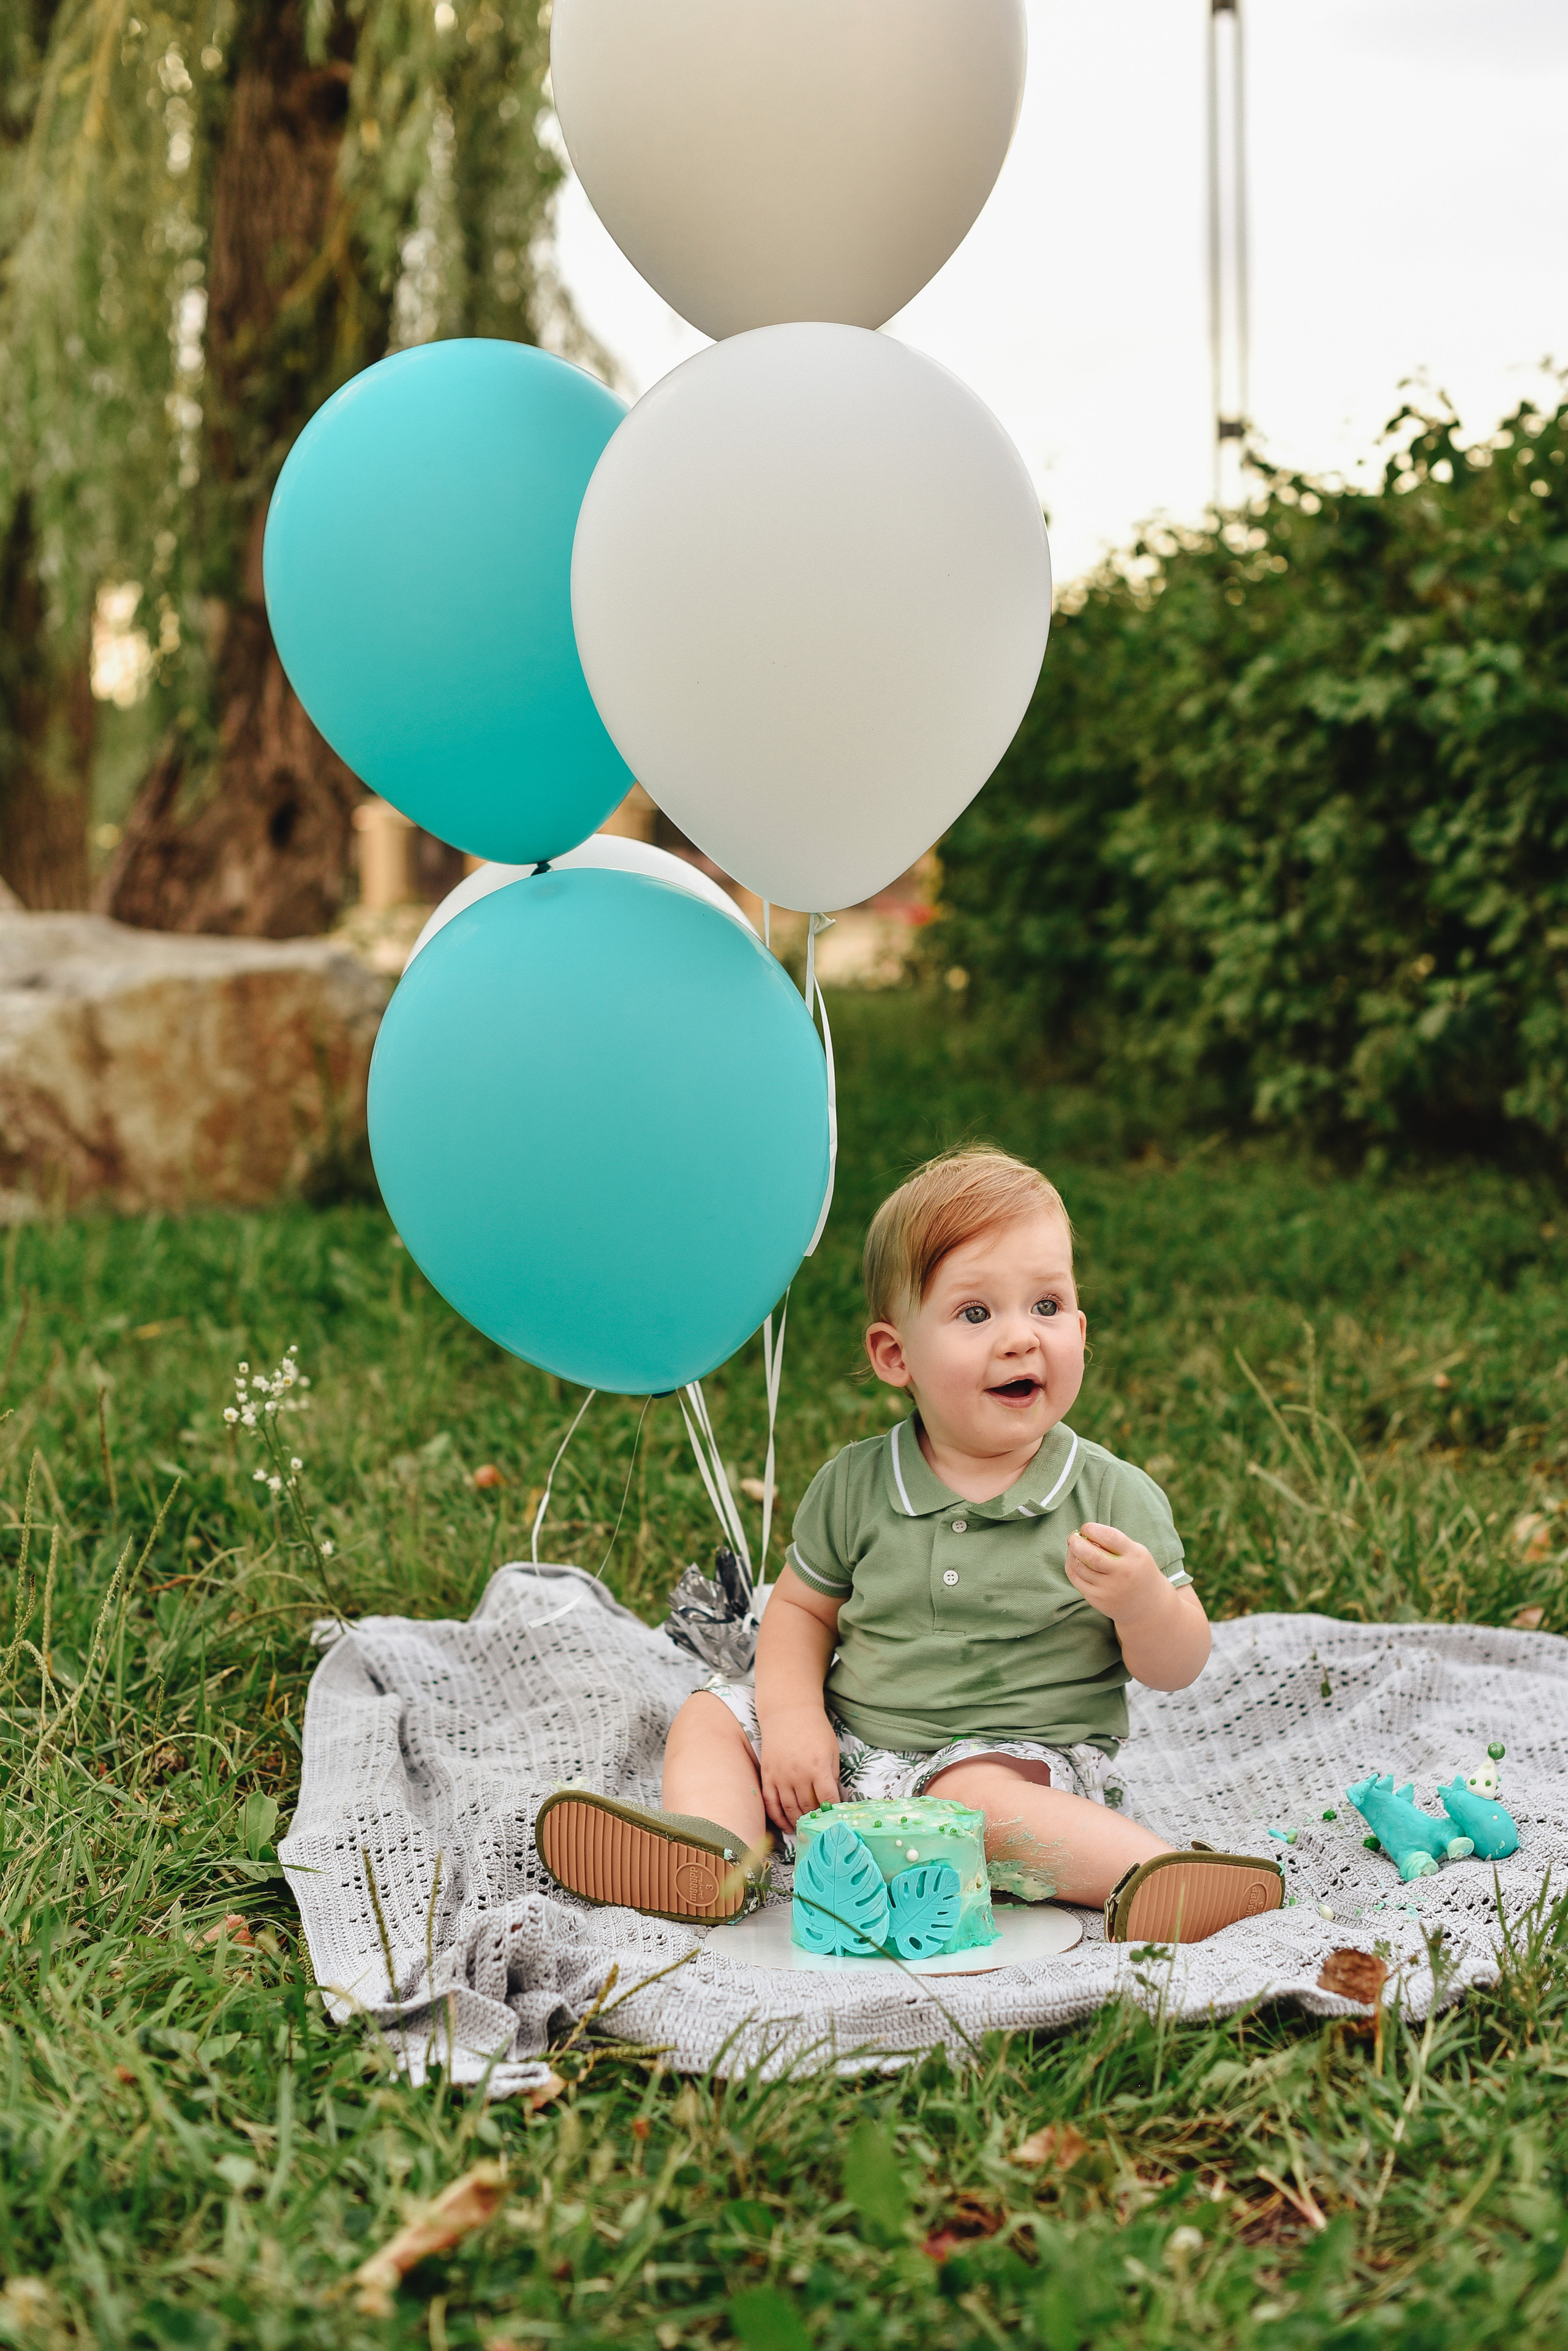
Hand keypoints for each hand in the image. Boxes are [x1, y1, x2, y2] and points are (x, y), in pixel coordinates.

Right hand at [759, 1704, 841, 1830]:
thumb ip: (832, 1775)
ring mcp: (780, 1776)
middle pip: (807, 1807)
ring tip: (803, 1830)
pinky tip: (785, 1826)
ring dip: (797, 1822)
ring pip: (789, 1809)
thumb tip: (831, 1800)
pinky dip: (777, 1818)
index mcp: (818, 1767)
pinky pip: (770, 1803)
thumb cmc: (814, 1729)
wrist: (788, 1712)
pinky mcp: (767, 1775)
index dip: (832, 1811)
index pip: (827, 1799)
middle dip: (814, 1820)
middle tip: (819, 1828)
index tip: (835, 1818)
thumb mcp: (831, 1750)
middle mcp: (798, 1774)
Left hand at [1064, 1522, 1169, 1628]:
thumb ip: (1114, 1543)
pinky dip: (1071, 1567)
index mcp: (1135, 1556)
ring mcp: (1109, 1589)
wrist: (1147, 1605)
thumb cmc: (1138, 1570)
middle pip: (1090, 1555)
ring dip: (1071, 1554)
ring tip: (1073, 1547)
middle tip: (1073, 1537)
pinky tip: (1073, 1561)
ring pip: (1080, 1567)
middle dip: (1076, 1542)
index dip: (1093, 1529)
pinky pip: (1077, 1580)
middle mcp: (1123, 1574)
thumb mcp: (1136, 1552)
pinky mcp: (1098, 1600)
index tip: (1086, 1527)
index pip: (1109, 1537)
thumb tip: (1084, 1534)